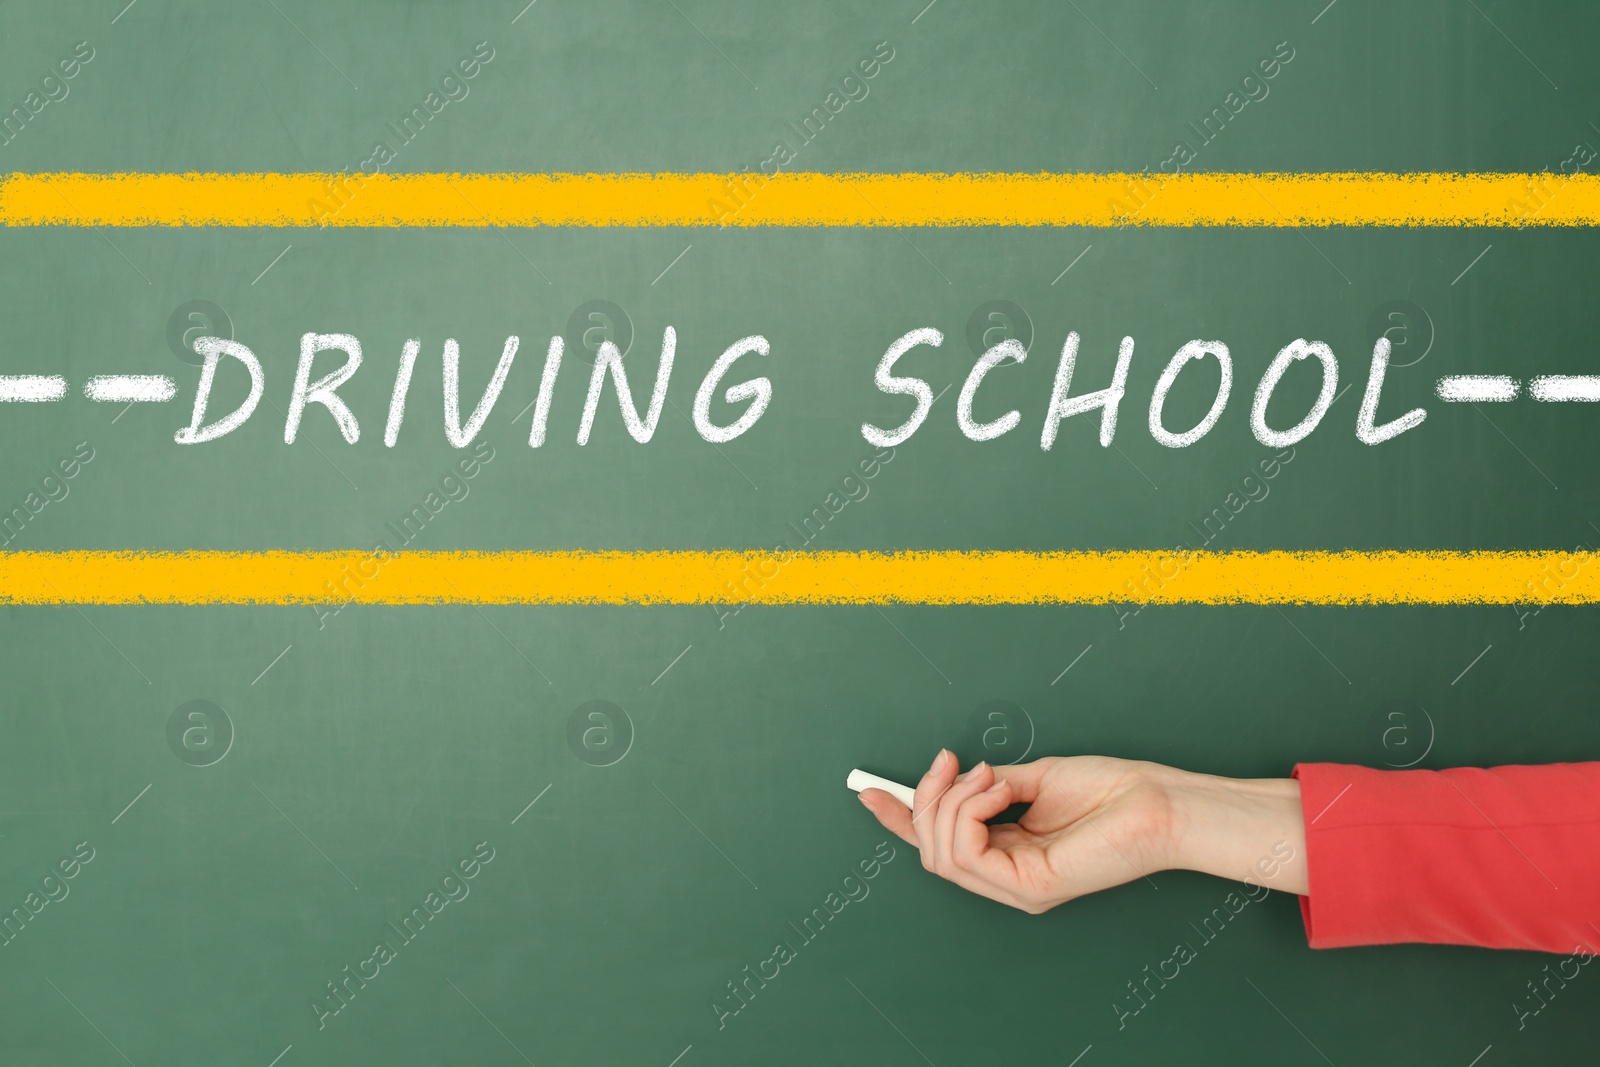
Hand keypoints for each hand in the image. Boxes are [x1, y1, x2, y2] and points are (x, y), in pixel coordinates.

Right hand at [857, 751, 1306, 912]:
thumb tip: (949, 777)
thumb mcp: (1032, 778)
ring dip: (951, 802)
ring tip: (986, 773)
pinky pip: (967, 853)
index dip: (901, 819)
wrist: (1158, 801)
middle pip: (931, 850)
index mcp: (1009, 853)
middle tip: (945, 760)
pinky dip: (970, 811)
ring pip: (941, 854)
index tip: (871, 789)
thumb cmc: (1112, 790)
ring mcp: (1017, 887)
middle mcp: (1008, 878)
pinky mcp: (1029, 886)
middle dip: (924, 801)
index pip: (940, 845)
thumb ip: (987, 785)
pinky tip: (997, 789)